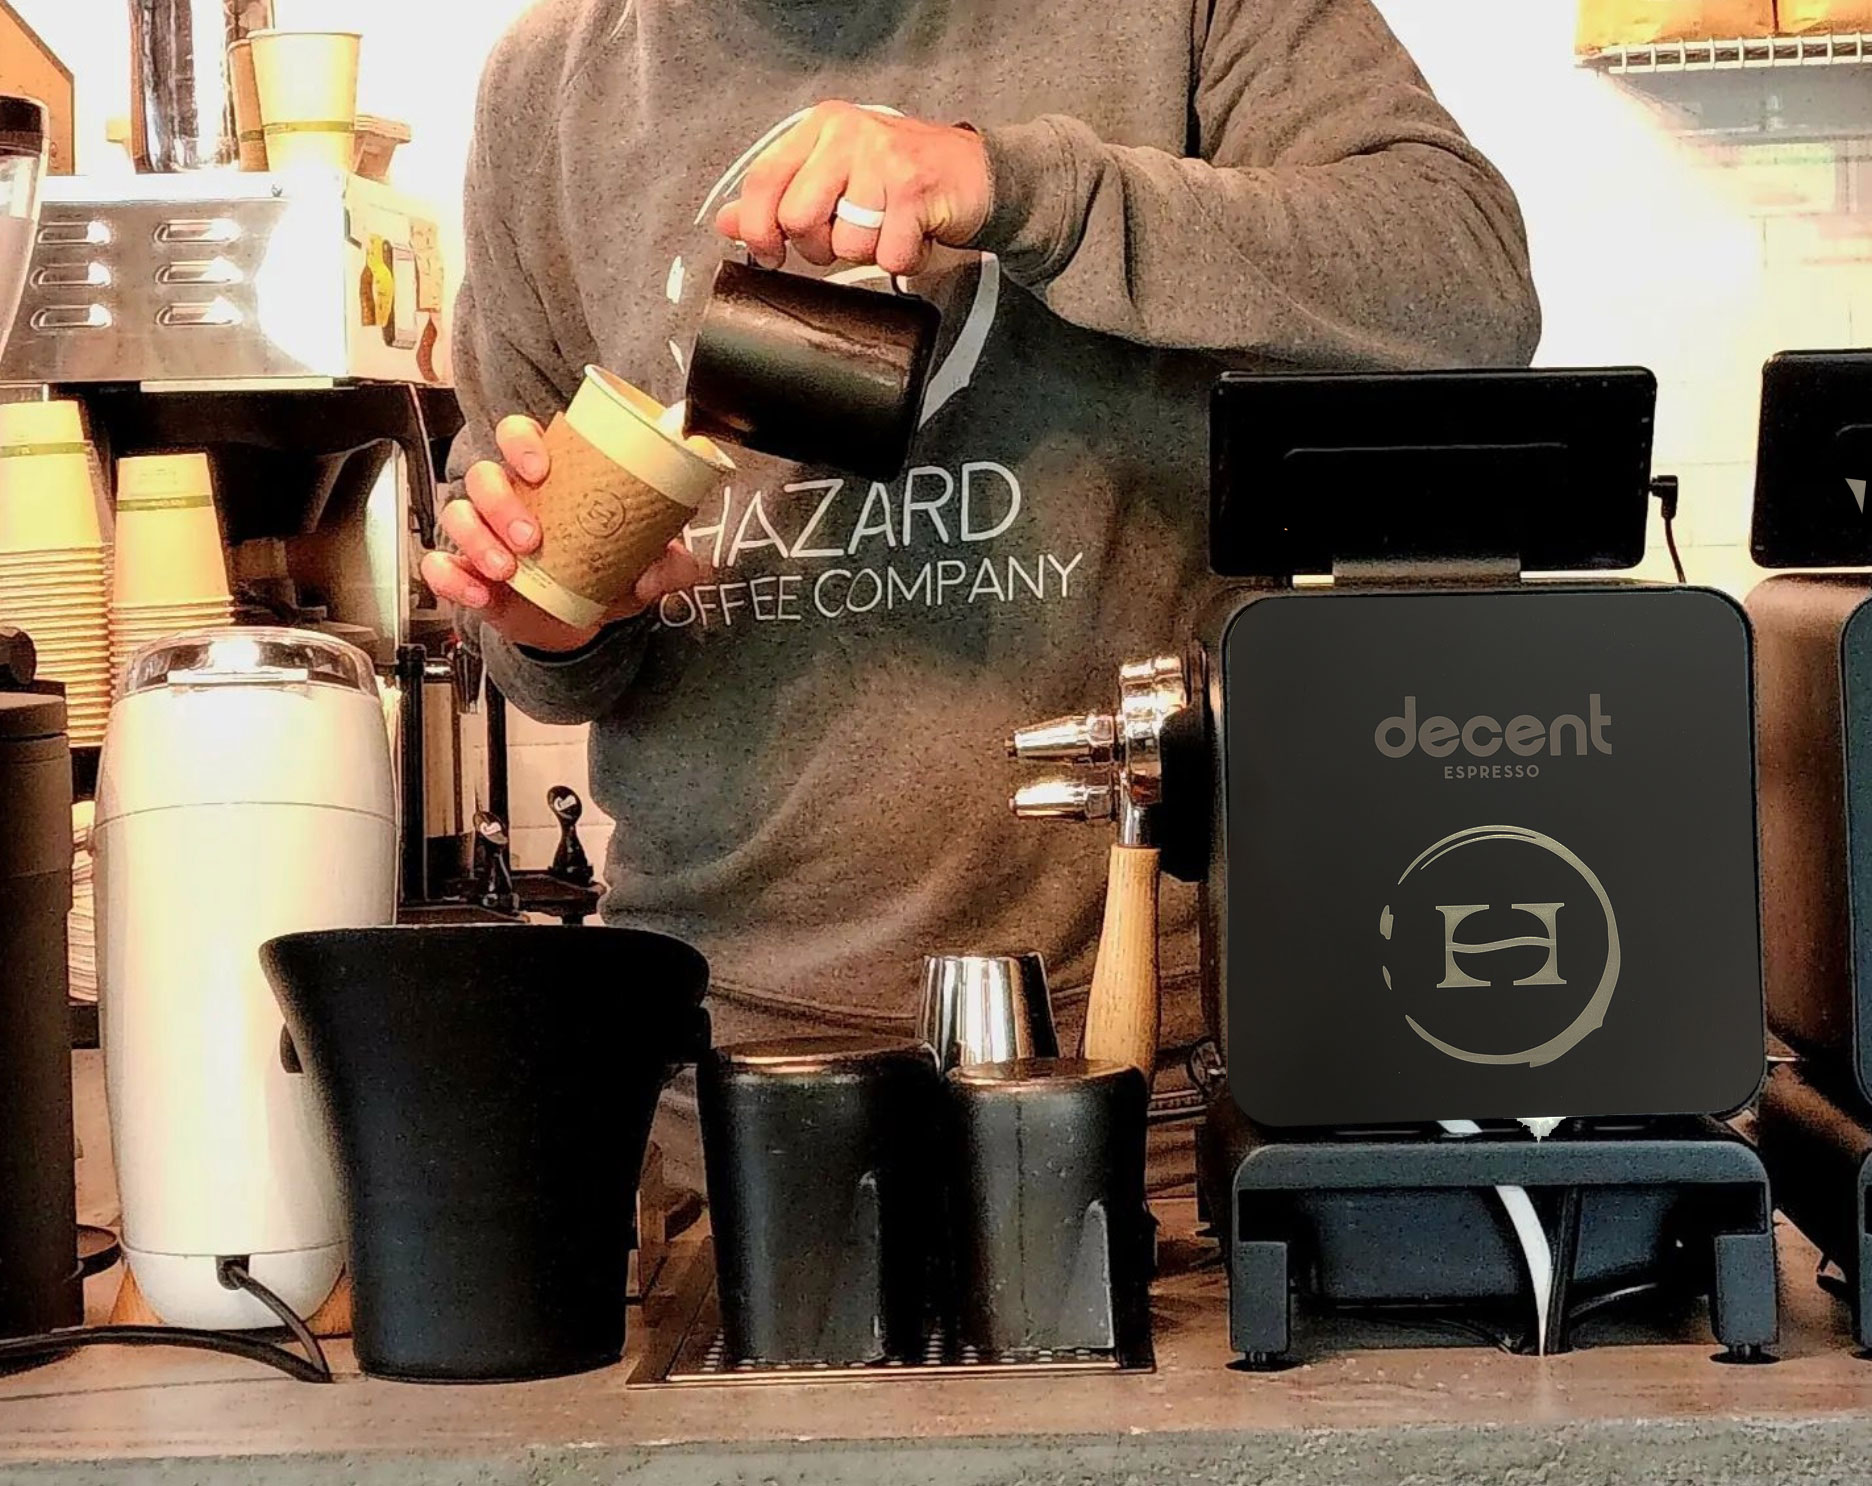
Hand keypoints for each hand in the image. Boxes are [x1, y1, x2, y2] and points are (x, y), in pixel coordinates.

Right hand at [421, 415, 708, 652]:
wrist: (577, 626)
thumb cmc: (600, 574)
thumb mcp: (639, 568)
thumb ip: (666, 564)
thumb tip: (680, 568)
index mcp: (548, 479)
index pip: (519, 436)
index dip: (522, 442)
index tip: (541, 467)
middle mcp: (508, 499)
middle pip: (484, 475)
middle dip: (501, 501)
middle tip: (531, 537)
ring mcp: (482, 535)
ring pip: (458, 514)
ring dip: (478, 540)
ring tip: (508, 569)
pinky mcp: (466, 573)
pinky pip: (439, 566)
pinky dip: (451, 579)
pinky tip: (479, 594)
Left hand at [716, 101, 990, 277]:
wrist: (976, 174)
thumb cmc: (902, 179)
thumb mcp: (833, 178)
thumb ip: (780, 197)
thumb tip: (727, 223)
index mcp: (820, 128)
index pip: (762, 180)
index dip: (756, 227)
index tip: (768, 254)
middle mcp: (847, 134)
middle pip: (798, 218)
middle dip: (820, 247)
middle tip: (848, 236)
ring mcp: (882, 158)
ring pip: (845, 243)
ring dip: (868, 253)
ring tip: (889, 230)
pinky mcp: (914, 188)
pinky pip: (888, 254)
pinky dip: (903, 259)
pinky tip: (914, 236)